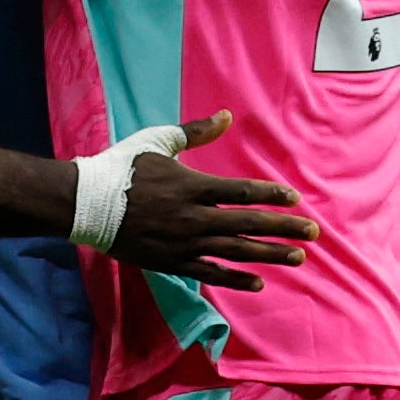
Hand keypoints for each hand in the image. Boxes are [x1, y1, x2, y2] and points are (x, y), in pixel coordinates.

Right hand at [106, 110, 322, 285]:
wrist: (86, 203)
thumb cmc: (122, 167)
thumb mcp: (158, 141)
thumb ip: (195, 132)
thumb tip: (226, 116)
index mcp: (193, 186)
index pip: (242, 192)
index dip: (272, 195)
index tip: (295, 198)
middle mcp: (194, 217)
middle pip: (248, 223)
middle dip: (283, 227)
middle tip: (313, 233)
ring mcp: (184, 243)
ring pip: (235, 251)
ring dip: (269, 254)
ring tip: (296, 256)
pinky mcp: (171, 262)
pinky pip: (209, 273)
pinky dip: (235, 279)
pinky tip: (258, 282)